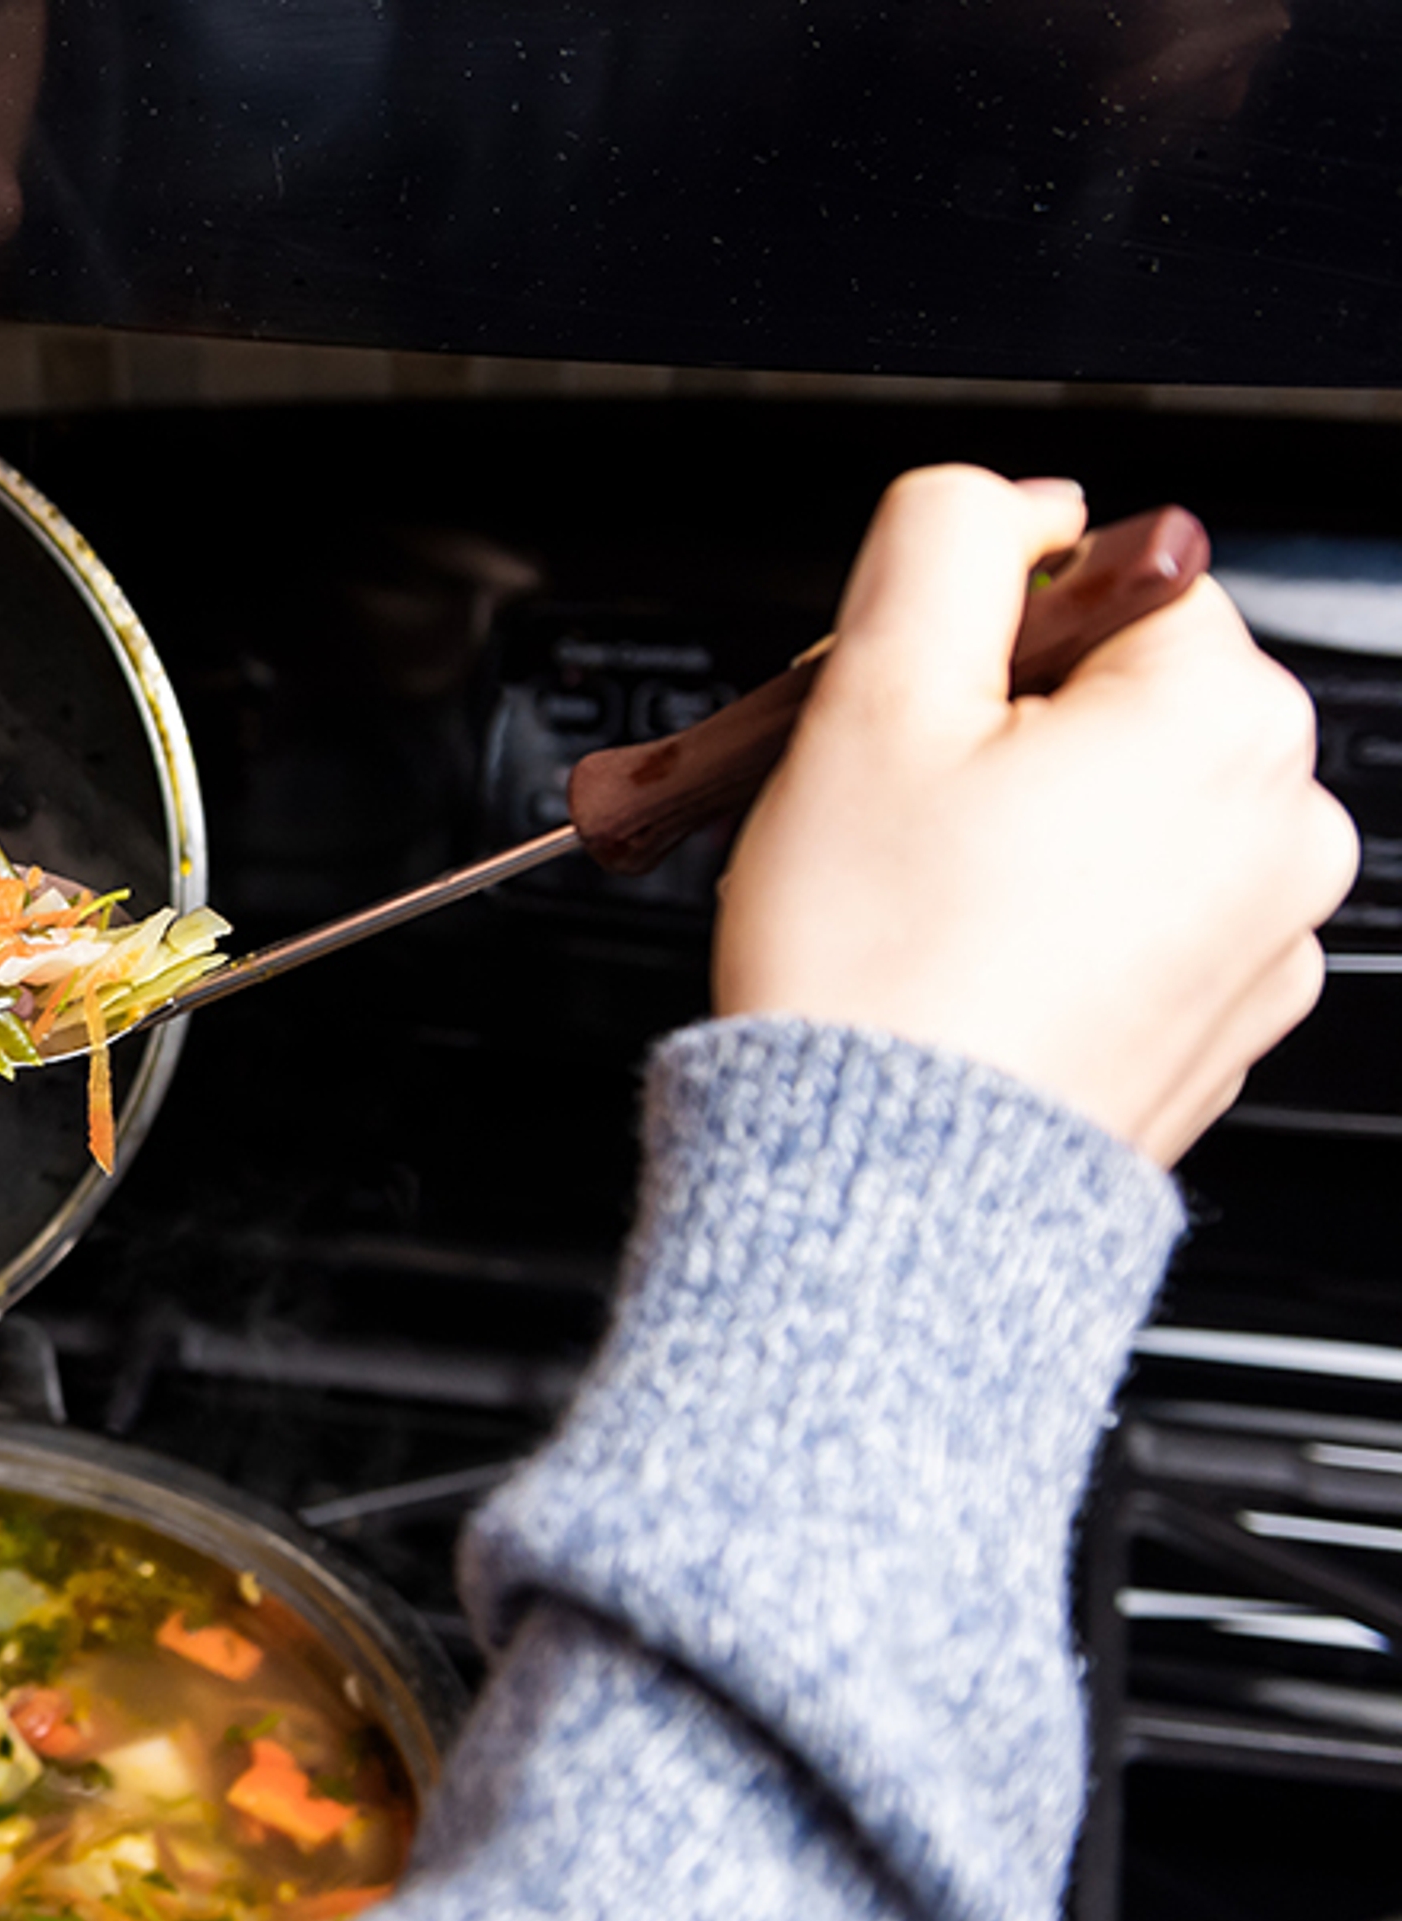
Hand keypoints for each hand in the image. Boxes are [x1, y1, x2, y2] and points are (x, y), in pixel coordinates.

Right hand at [714, 466, 1358, 1164]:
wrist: (888, 1187)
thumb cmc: (878, 972)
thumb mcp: (868, 699)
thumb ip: (945, 540)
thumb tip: (1008, 499)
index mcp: (1222, 715)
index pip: (1109, 579)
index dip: (977, 628)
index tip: (901, 709)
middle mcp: (1285, 820)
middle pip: (1125, 693)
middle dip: (1001, 727)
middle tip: (886, 804)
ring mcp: (1268, 933)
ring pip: (1130, 807)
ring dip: (1028, 824)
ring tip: (920, 896)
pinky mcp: (1225, 1020)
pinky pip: (1140, 917)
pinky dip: (1058, 921)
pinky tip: (970, 962)